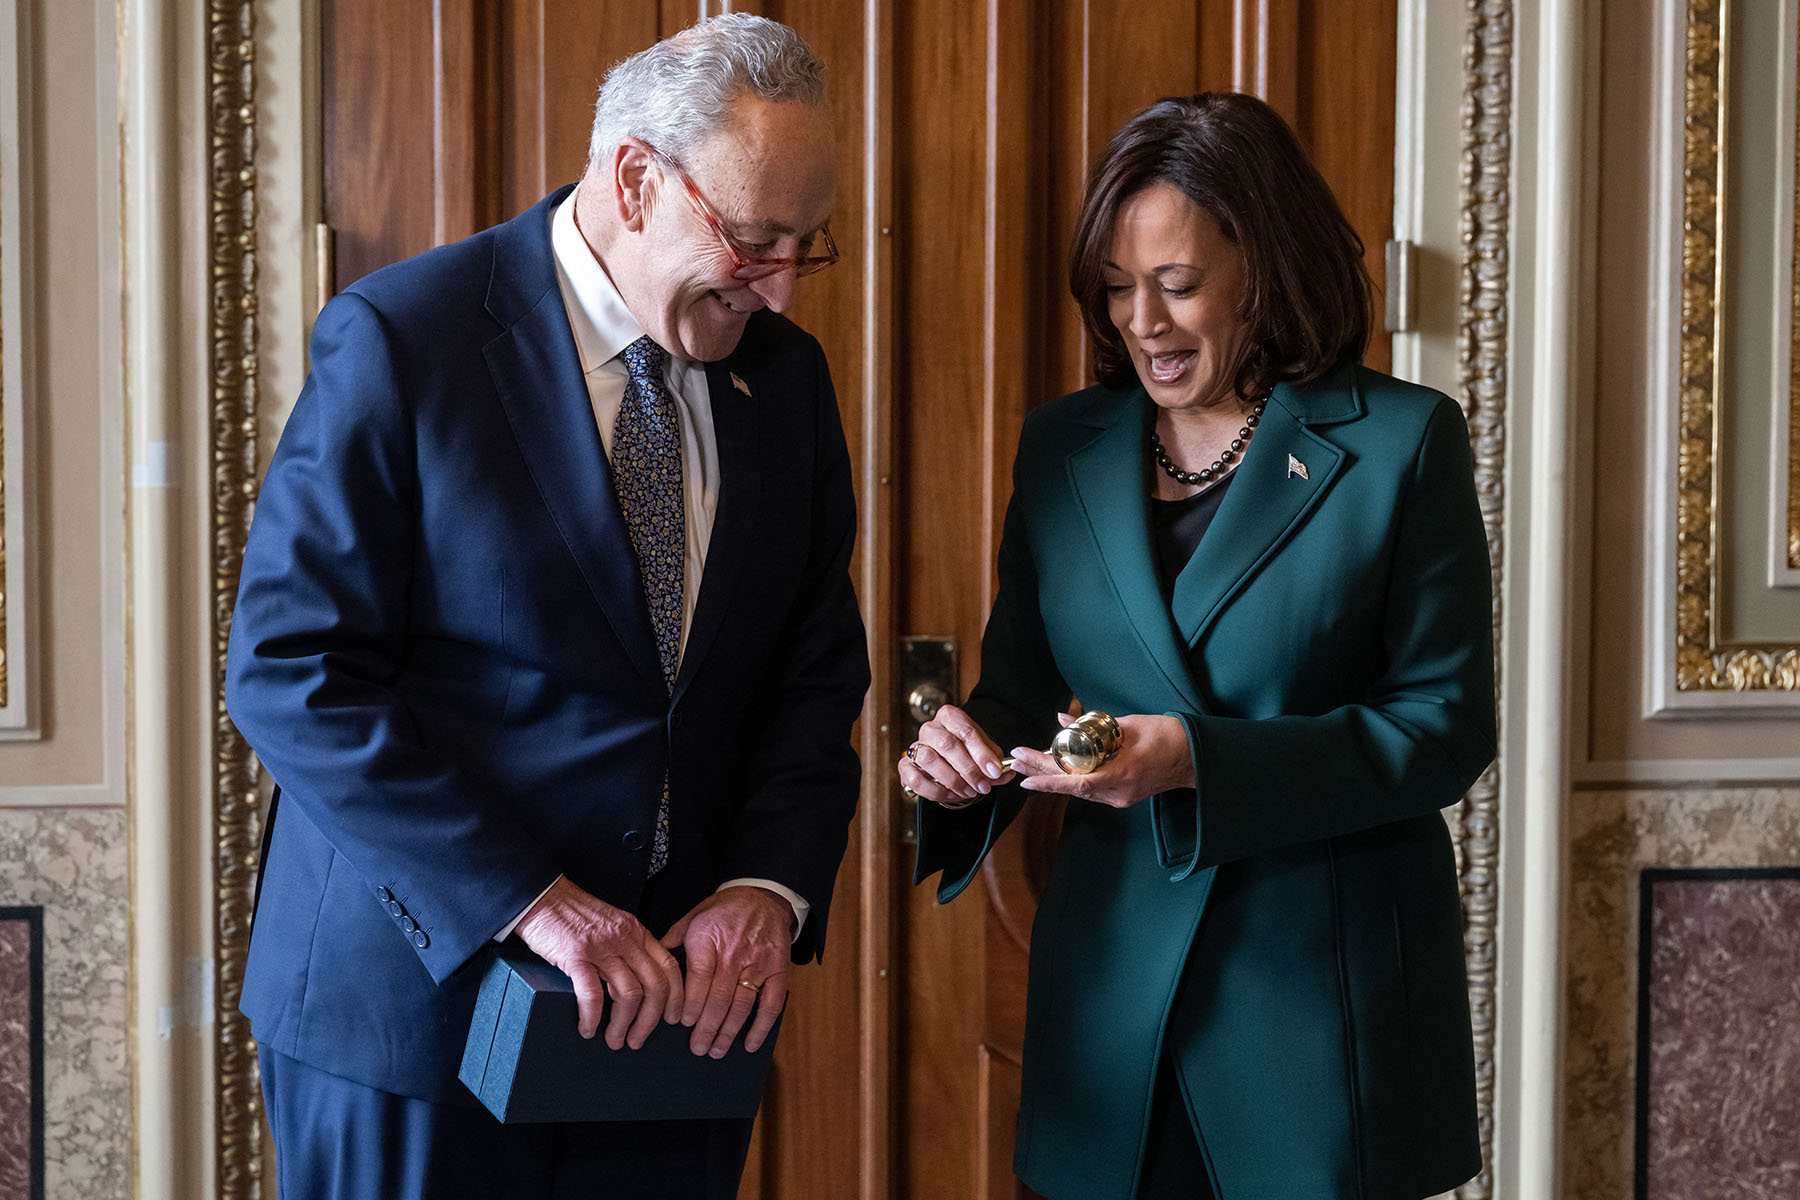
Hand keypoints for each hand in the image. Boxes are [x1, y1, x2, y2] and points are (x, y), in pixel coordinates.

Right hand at [515, 875, 683, 1048]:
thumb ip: (628, 947)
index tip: (672, 1018)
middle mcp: (625, 939)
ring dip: (623, 1024)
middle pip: (655, 986)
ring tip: (613, 1040)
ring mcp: (602, 947)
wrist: (543, 897)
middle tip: (638, 1039)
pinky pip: (592, 994)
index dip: (676, 997)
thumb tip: (638, 985)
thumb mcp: (613, 925)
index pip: (670, 967)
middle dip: (650, 1020)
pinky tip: (587, 1028)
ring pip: (628, 994)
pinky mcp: (576, 956)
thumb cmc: (573, 914)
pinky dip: (592, 1017)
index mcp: (637, 932)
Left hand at [660, 886, 793, 1056]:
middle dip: (706, 1028)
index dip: (692, 1004)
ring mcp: (758, 963)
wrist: (762, 896)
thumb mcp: (693, 916)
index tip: (684, 1023)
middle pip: (719, 998)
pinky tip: (748, 1043)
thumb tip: (651, 965)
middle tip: (697, 1048)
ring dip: (728, 1032)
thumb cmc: (724, 909)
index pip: (699, 979)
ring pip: (742, 1005)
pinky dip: (761, 1027)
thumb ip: (672, 941)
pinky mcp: (778, 970)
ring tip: (716, 1050)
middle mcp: (734, 952)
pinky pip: (771, 1003)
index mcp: (709, 939)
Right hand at [896, 703, 1014, 807]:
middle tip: (983, 786)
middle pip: (947, 744)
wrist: (947, 760)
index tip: (995, 771)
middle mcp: (930, 728)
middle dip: (968, 769)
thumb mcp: (985, 753)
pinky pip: (915, 779)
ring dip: (952, 780)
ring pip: (929, 760)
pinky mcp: (905, 766)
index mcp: (950, 717)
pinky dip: (935, 791)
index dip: (982, 753)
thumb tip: (1006, 774)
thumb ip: (995, 763)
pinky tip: (951, 795)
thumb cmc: (967, 752)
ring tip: (969, 792)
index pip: (966, 731)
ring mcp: (915, 746)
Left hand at [1008, 712, 1193, 808]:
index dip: (1049, 781)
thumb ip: (1093, 725)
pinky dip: (1071, 776)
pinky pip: (1090, 788)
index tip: (1027, 778)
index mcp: (1122, 773)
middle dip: (1042, 771)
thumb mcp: (1128, 725)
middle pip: (1071, 785)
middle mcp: (1118, 791)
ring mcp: (1120, 797)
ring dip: (1053, 775)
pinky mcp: (1121, 796)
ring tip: (1027, 761)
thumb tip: (1063, 720)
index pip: (1078, 782)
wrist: (1195, 757)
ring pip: (1078, 788)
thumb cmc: (1167, 736)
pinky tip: (1056, 765)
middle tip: (1016, 759)